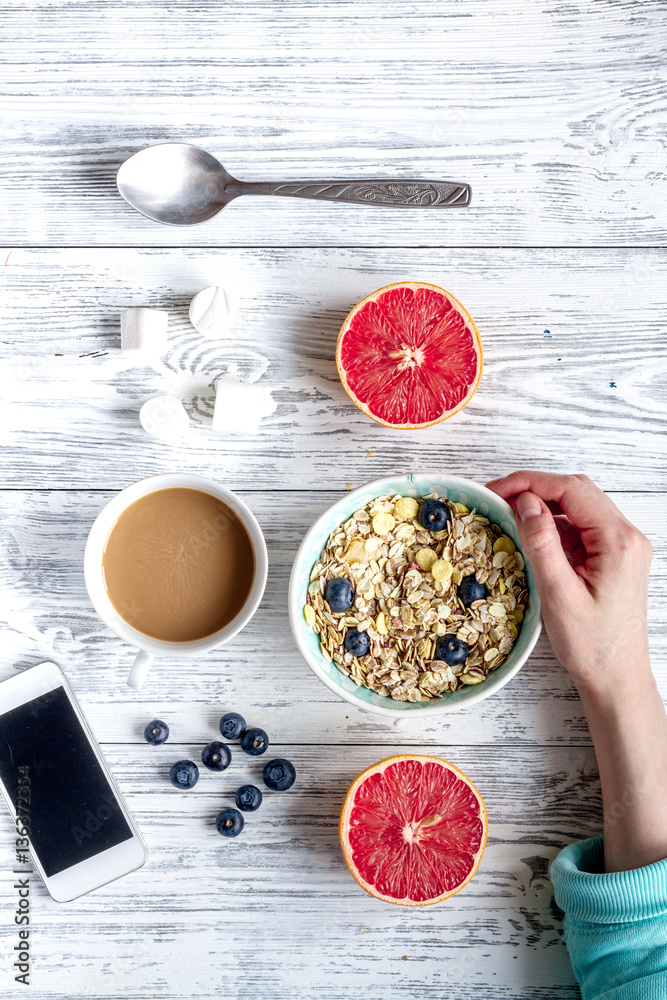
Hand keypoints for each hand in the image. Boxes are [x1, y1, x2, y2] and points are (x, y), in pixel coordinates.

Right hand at [485, 471, 651, 693]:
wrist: (616, 678)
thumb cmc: (592, 645)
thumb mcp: (559, 594)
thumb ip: (542, 544)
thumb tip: (526, 503)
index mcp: (618, 541)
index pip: (571, 490)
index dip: (529, 483)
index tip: (496, 490)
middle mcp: (626, 537)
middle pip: (576, 492)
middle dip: (534, 490)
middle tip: (497, 500)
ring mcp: (621, 547)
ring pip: (578, 508)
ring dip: (544, 509)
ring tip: (509, 518)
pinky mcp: (613, 558)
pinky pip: (580, 529)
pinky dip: (554, 527)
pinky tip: (533, 540)